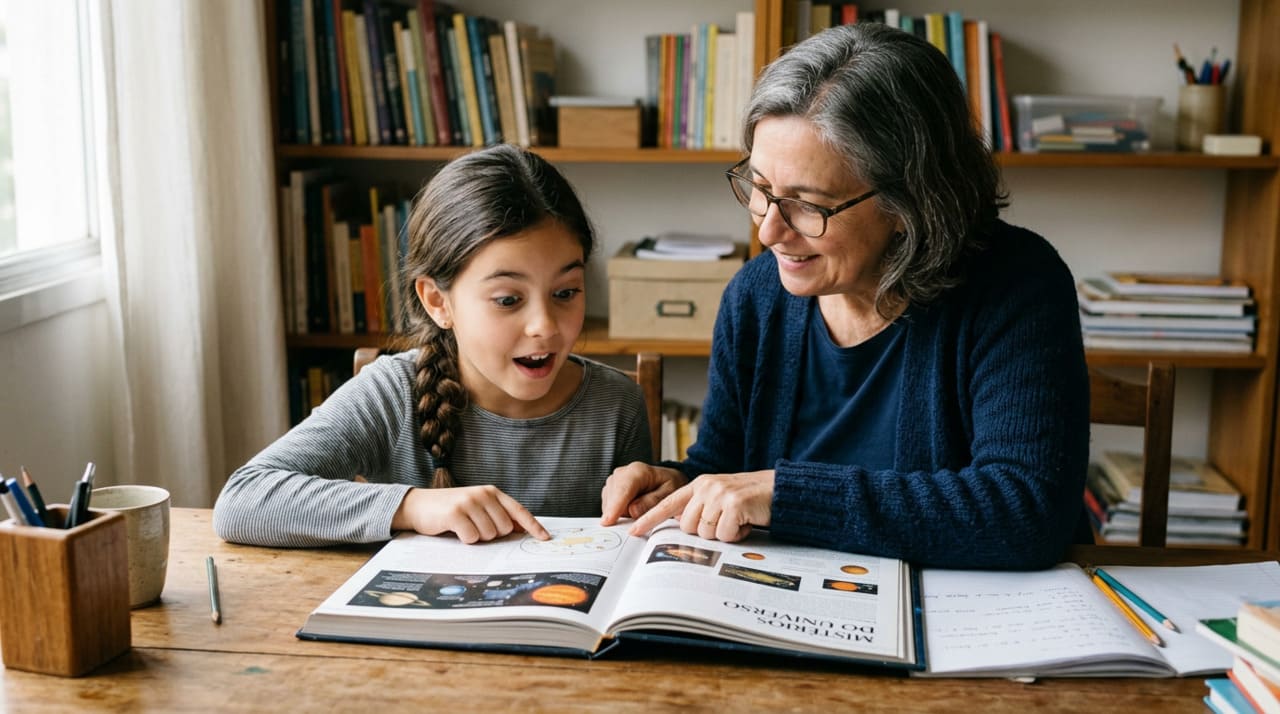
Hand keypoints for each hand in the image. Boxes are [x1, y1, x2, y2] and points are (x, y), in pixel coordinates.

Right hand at [392, 486, 550, 543]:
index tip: (545, 538)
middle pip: (504, 529)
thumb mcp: (477, 507)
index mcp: (492, 492)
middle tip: (474, 526)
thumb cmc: (451, 509)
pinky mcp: (456, 513)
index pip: (519, 511)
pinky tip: (454, 530)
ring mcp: (470, 502)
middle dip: (491, 534)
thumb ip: (498, 515)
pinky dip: (464, 539)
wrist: (419, 505)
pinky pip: (472, 538)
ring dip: (476, 537)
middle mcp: (483, 494)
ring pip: (489, 535)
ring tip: (463, 526)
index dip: (533, 526)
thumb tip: (521, 530)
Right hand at [600, 462, 687, 525]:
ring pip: (609, 506)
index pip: (622, 489)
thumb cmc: (668, 485)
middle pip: (613, 500)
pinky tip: (632, 510)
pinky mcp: (609, 491)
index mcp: (638, 471)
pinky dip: (619, 514)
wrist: (665, 480)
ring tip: (640, 509)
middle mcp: (621, 473)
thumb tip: (632, 511)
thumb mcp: (670, 493)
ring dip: (622, 514)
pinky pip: (609, 509)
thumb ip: (652, 502)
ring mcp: (613, 482)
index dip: (615, 506)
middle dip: (623, 514)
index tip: (608, 521)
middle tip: (643, 518)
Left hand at [628, 470, 774, 541]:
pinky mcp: (734, 504)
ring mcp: (719, 494)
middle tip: (725, 523)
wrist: (780, 489)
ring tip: (738, 521)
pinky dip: (736, 535)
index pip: (668, 504)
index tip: (634, 530)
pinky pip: (724, 535)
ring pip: (705, 533)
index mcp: (699, 484)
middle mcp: (706, 486)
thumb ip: (700, 508)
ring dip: (723, 534)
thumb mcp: (720, 498)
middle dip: (705, 532)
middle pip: (688, 526)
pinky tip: (746, 523)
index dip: (650, 518)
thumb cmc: (750, 499)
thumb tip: (683, 529)